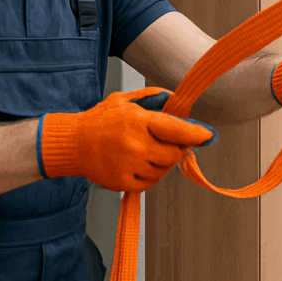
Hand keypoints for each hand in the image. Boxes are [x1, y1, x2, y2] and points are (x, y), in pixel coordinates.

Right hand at [38, 87, 216, 192]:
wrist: (72, 143)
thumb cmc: (100, 120)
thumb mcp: (126, 99)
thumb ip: (154, 96)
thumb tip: (177, 98)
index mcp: (138, 121)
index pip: (177, 130)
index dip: (197, 134)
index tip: (209, 135)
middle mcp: (135, 144)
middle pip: (174, 154)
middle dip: (176, 149)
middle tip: (168, 143)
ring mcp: (129, 165)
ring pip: (163, 170)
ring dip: (161, 163)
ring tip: (144, 151)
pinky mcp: (122, 182)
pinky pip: (149, 183)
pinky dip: (149, 175)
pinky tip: (136, 163)